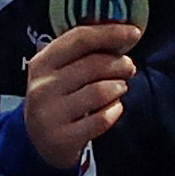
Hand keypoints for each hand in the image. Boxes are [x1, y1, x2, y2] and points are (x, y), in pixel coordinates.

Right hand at [18, 16, 142, 172]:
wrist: (40, 142)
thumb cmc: (59, 98)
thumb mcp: (59, 72)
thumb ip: (82, 52)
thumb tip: (122, 33)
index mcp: (42, 63)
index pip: (79, 38)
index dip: (110, 33)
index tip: (134, 32)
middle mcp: (42, 87)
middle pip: (94, 64)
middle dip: (120, 64)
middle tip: (129, 68)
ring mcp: (50, 114)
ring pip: (100, 91)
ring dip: (119, 87)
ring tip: (120, 88)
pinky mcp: (62, 138)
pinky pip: (102, 118)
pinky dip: (115, 110)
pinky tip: (114, 108)